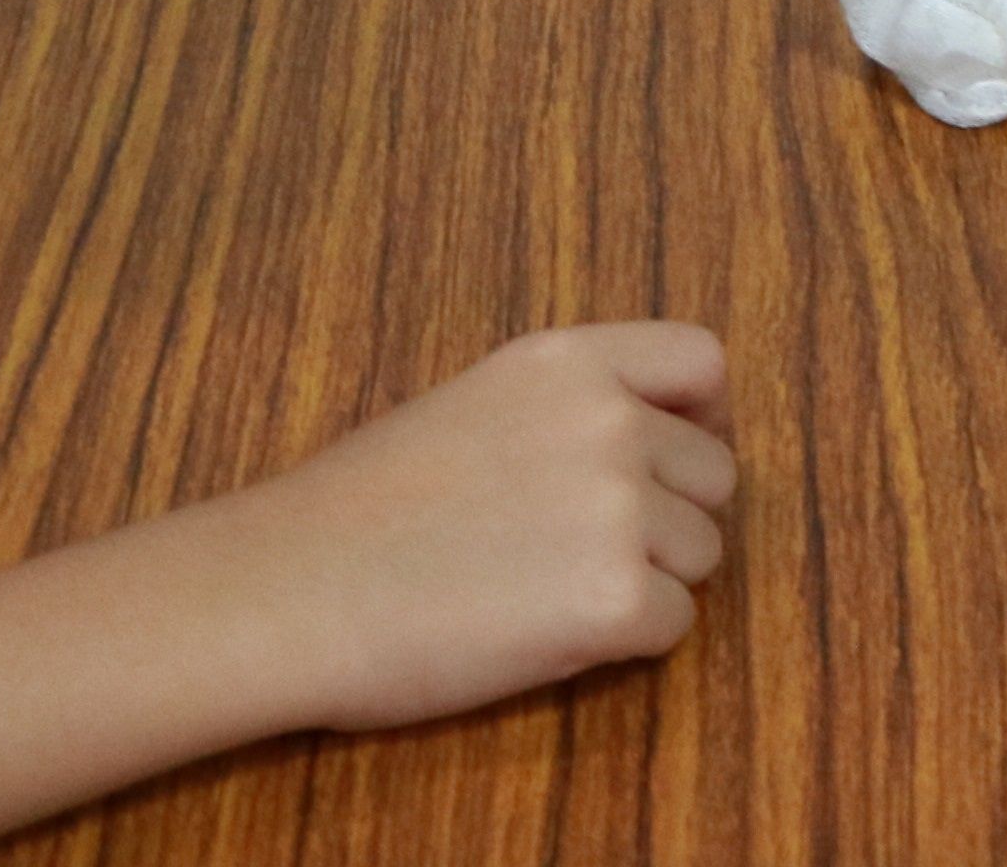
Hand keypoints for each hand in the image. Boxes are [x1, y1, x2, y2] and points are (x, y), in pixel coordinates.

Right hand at [213, 323, 736, 733]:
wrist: (293, 590)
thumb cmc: (362, 512)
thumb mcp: (477, 407)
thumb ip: (568, 410)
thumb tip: (654, 444)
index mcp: (570, 362)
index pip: (702, 362)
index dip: (698, 419)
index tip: (665, 463)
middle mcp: (610, 419)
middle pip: (713, 475)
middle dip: (668, 517)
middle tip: (579, 552)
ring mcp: (620, 509)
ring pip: (701, 555)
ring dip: (649, 582)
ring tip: (548, 592)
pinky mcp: (617, 599)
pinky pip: (674, 626)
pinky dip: (626, 645)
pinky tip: (545, 636)